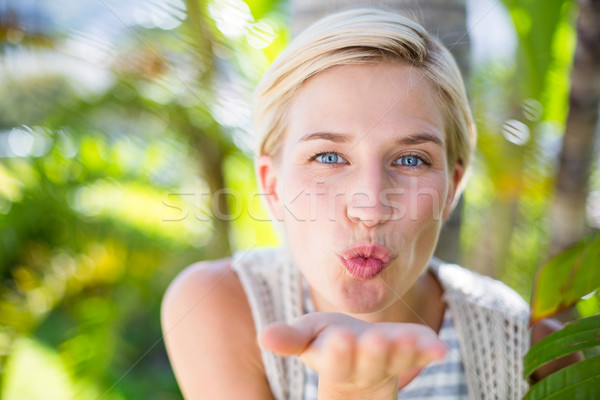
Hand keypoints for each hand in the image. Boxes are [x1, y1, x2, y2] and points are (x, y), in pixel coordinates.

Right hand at [260, 312, 445, 396]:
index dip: (339, 352)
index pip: (336, 361)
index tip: (340, 340)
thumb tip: (263, 336)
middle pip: (370, 362)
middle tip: (377, 340)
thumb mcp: (308, 336)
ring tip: (407, 341)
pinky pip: (423, 354)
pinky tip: (440, 348)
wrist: (360, 355)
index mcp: (335, 361)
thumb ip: (289, 338)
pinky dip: (431, 352)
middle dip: (373, 352)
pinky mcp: (413, 352)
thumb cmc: (329, 340)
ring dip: (403, 352)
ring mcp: (392, 361)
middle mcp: (365, 366)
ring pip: (397, 360)